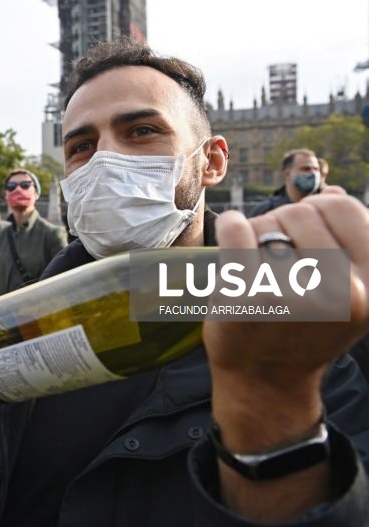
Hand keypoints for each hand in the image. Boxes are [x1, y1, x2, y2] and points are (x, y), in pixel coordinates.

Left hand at [205, 189, 368, 446]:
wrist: (265, 381)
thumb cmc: (300, 329)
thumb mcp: (342, 293)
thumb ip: (344, 245)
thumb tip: (333, 192)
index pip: (344, 209)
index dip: (319, 211)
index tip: (304, 234)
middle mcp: (339, 291)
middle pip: (301, 212)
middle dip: (283, 224)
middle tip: (275, 256)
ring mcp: (293, 294)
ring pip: (268, 222)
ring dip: (256, 232)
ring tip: (257, 263)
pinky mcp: (249, 297)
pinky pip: (236, 231)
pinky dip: (230, 226)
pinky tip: (231, 235)